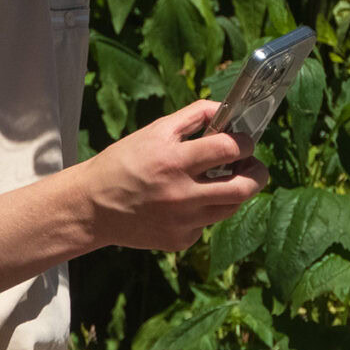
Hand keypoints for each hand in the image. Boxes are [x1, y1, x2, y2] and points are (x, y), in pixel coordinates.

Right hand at [76, 99, 271, 252]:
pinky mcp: (180, 240)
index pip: (229, 149)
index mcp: (174, 161)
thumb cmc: (124, 162)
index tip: (245, 141)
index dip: (245, 142)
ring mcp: (182, 222)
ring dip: (235, 191)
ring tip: (225, 180)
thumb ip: (193, 116)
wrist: (92, 207)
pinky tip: (186, 202)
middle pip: (243, 188)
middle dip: (258, 173)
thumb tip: (225, 108)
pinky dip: (204, 210)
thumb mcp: (154, 131)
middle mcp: (181, 194)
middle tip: (254, 166)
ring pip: (231, 207)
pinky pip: (207, 224)